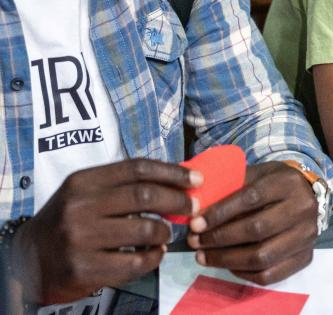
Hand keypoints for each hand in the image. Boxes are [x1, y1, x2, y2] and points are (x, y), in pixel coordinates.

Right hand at [12, 159, 197, 304]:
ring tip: (166, 233)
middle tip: (192, 207)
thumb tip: (180, 179)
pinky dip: (155, 257)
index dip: (172, 173)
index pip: (137, 168)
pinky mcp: (83, 268)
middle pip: (145, 196)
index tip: (196, 180)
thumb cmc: (70, 221)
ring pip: (145, 230)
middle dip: (178, 200)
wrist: (30, 259)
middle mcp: (79, 207)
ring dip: (165, 231)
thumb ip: (125, 185)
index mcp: (83, 182)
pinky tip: (156, 253)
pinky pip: (136, 263)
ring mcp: (80, 238)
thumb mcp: (88, 194)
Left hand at [187, 161, 317, 284]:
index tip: (195, 223)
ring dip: (225, 259)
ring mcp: (307, 236)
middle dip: (219, 238)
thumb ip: (231, 186)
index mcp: (289, 183)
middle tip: (195, 241)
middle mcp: (303, 208)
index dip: (220, 212)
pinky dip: (242, 273)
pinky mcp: (306, 258)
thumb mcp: (257, 174)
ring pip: (261, 256)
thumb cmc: (274, 184)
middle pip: (256, 229)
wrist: (307, 197)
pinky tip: (227, 265)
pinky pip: (269, 275)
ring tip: (202, 256)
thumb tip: (196, 207)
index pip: (252, 198)